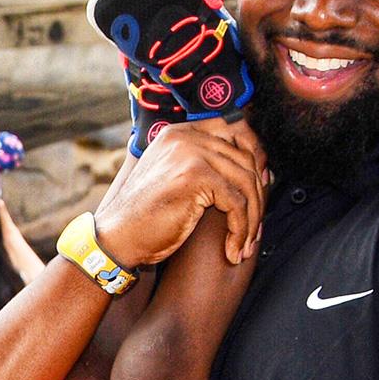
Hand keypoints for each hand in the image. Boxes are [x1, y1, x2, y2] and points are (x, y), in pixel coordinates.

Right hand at [95, 120, 266, 267]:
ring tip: (245, 243)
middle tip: (256, 227)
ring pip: (245, 183)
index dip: (255, 159)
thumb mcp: (174, 179)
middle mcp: (186, 136)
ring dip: (251, 220)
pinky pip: (236, 203)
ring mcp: (190, 153)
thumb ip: (203, 165)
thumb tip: (252, 170)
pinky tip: (233, 249)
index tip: (260, 188)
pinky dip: (240, 230)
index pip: (234, 131)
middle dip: (257, 197)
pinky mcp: (195, 177)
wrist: (118, 237)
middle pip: (245, 159)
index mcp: (180, 132)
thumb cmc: (146, 217)